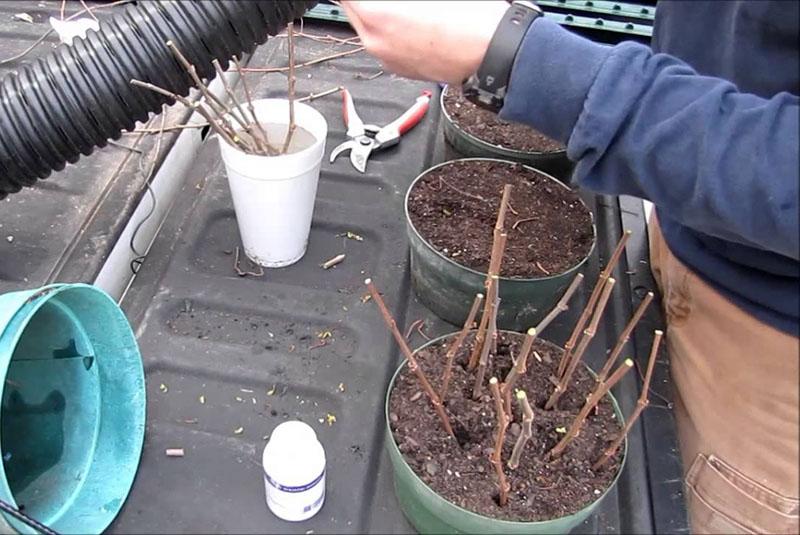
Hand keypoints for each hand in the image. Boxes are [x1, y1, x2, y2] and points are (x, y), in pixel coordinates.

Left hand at [341, 1, 508, 84]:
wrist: (493, 52)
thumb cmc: (469, 19)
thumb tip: (389, 0)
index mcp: (376, 16)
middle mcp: (374, 43)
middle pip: (353, 9)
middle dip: (366, 0)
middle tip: (392, 0)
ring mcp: (386, 59)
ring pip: (368, 27)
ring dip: (376, 11)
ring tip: (404, 5)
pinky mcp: (400, 68)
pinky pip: (384, 43)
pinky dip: (390, 29)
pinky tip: (413, 19)